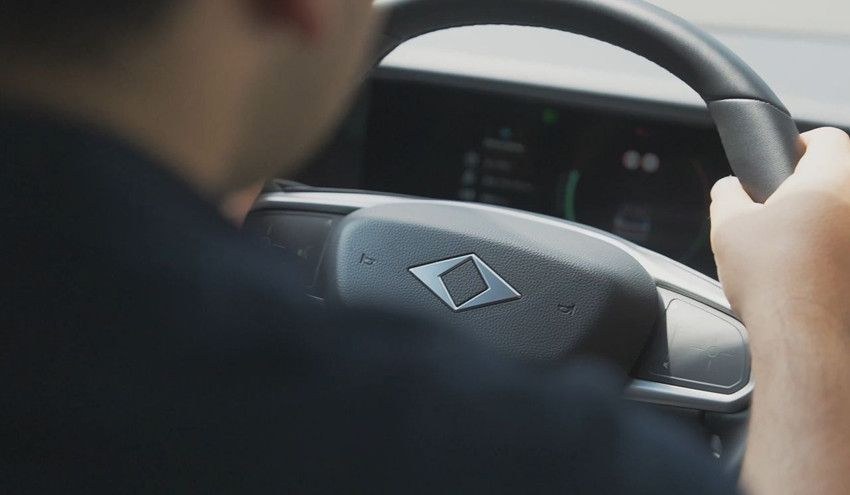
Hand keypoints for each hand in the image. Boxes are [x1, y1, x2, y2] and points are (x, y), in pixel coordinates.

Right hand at [711, 127, 849, 329]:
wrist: (802, 334)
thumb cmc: (770, 277)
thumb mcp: (727, 224)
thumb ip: (727, 195)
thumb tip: (728, 188)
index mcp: (829, 180)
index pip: (828, 138)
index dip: (802, 143)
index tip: (785, 157)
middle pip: (838, 177)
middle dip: (808, 187)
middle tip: (778, 205)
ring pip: (841, 216)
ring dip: (821, 221)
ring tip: (788, 243)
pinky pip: (844, 248)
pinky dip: (830, 252)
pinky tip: (804, 271)